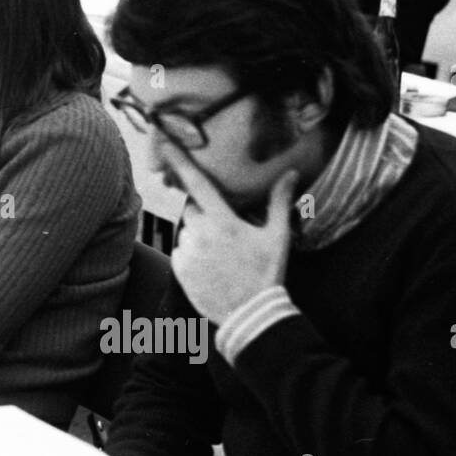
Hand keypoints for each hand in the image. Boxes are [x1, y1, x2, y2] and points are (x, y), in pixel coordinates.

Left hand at [159, 139, 297, 326]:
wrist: (251, 313)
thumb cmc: (266, 272)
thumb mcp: (277, 236)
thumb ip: (279, 202)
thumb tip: (291, 173)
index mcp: (223, 221)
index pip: (198, 183)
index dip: (179, 160)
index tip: (164, 141)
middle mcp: (200, 233)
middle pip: (192, 208)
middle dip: (205, 213)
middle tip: (225, 230)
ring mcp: (188, 252)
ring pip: (186, 231)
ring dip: (199, 235)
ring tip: (221, 254)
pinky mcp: (179, 268)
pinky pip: (181, 251)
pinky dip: (191, 254)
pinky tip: (211, 266)